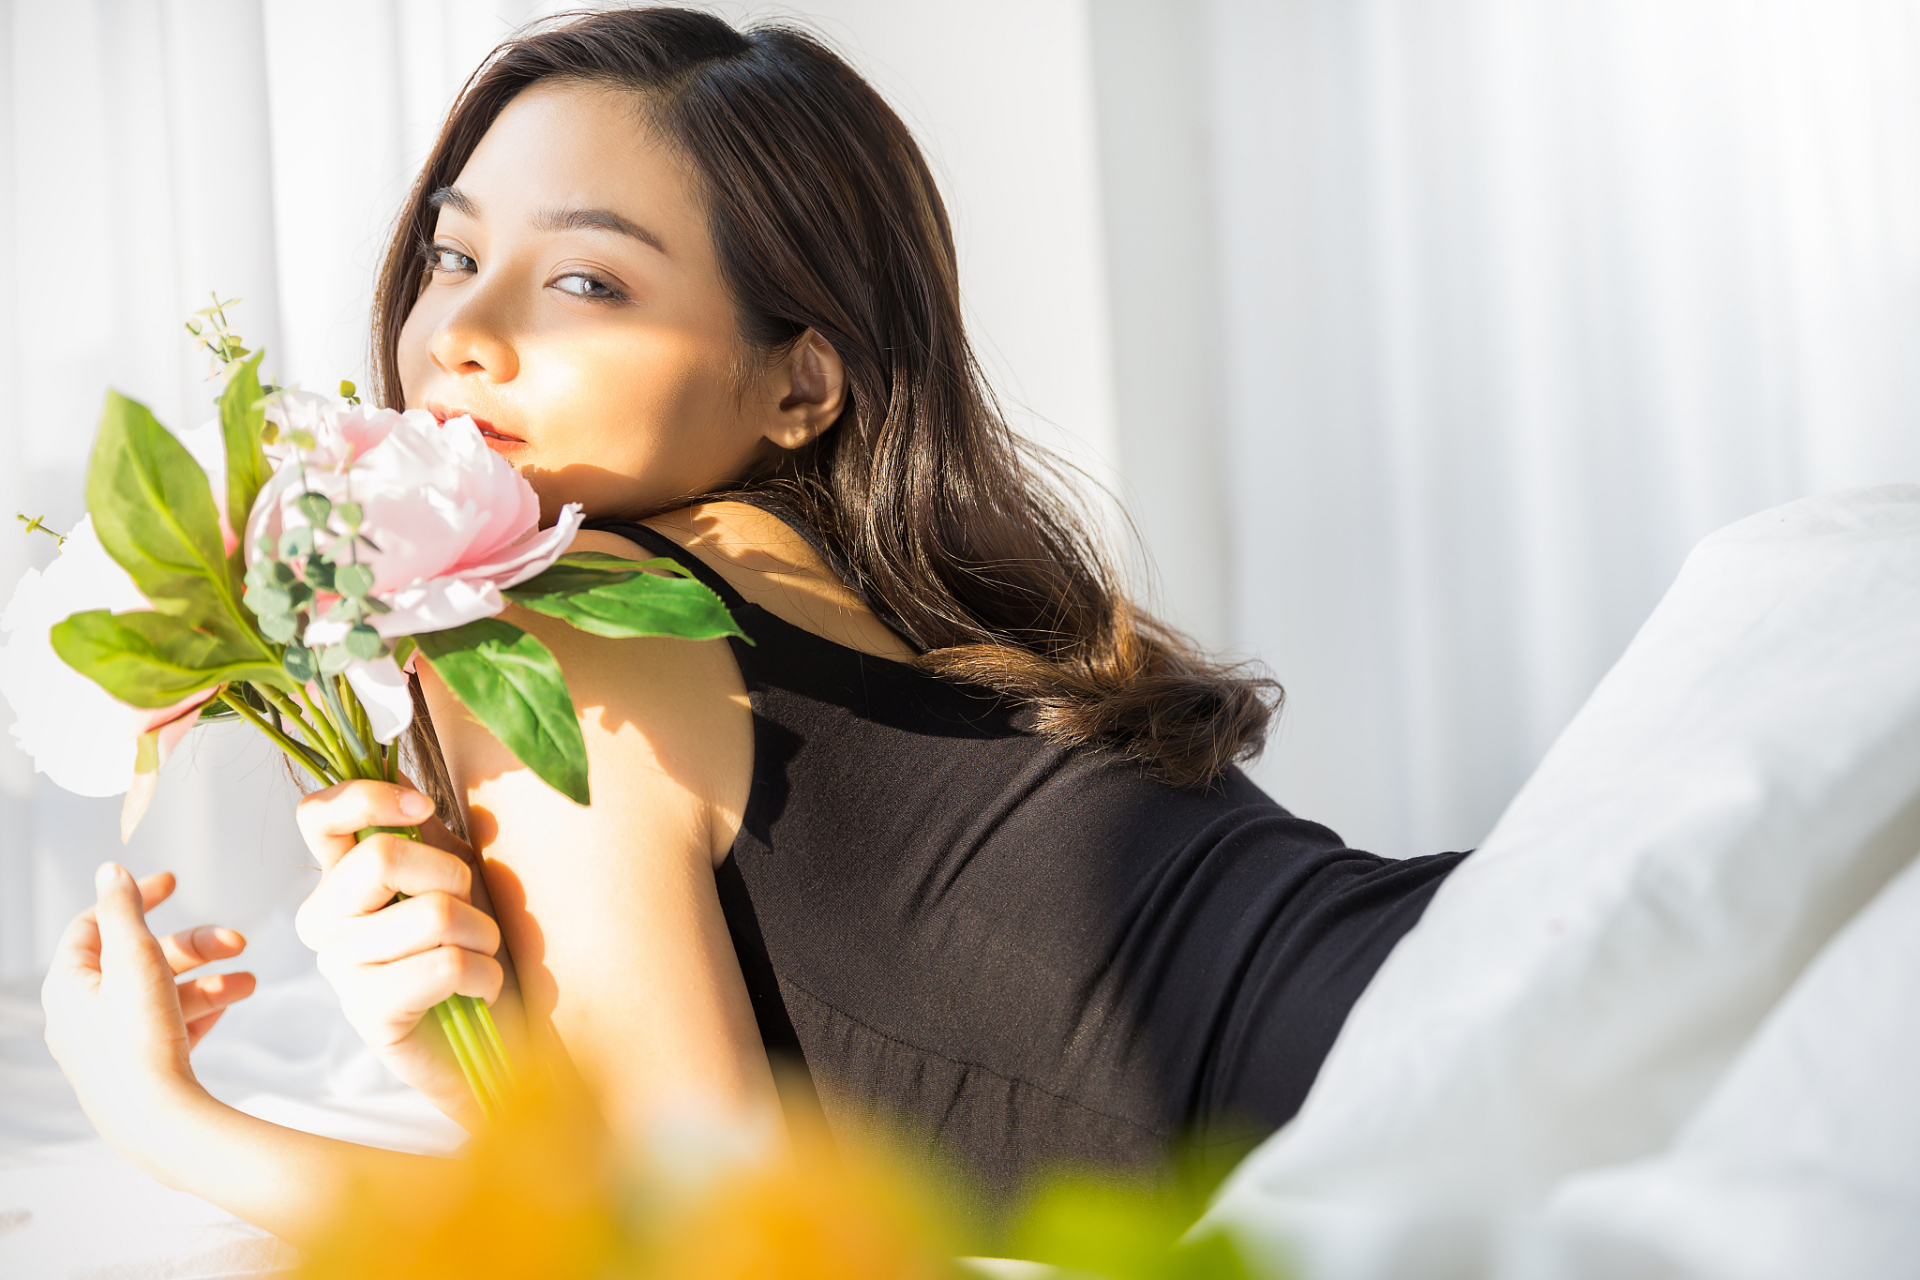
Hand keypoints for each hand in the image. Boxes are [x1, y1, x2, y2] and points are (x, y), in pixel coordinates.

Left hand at [42, 865, 256, 1163]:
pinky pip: (171, 1025)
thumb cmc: (139, 1043)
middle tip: (237, 940)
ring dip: (210, 980)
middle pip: (141, 958)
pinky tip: (232, 1005)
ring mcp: (111, 1043)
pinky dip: (202, 1010)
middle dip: (195, 947)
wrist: (155, 1123)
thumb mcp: (134, 959)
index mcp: (69, 984)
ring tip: (249, 983)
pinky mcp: (139, 1067)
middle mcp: (83, 1013)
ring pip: (163, 993)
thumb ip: (124, 909)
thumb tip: (110, 871)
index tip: (174, 884)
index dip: (136, 898)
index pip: (95, 924)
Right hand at [294, 780, 505, 1128]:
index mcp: (339, 880)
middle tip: (470, 911)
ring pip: (432, 914)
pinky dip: (485, 974)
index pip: (317, 815)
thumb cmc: (473, 950)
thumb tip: (421, 795)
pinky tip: (480, 991)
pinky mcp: (371, 1015)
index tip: (422, 807)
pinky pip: (446, 965)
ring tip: (481, 958)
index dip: (368, 797)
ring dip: (482, 932)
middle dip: (454, 877)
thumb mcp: (455, 878)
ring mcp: (340, 970)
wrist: (496, 1041)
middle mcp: (325, 922)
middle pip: (382, 858)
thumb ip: (431, 835)